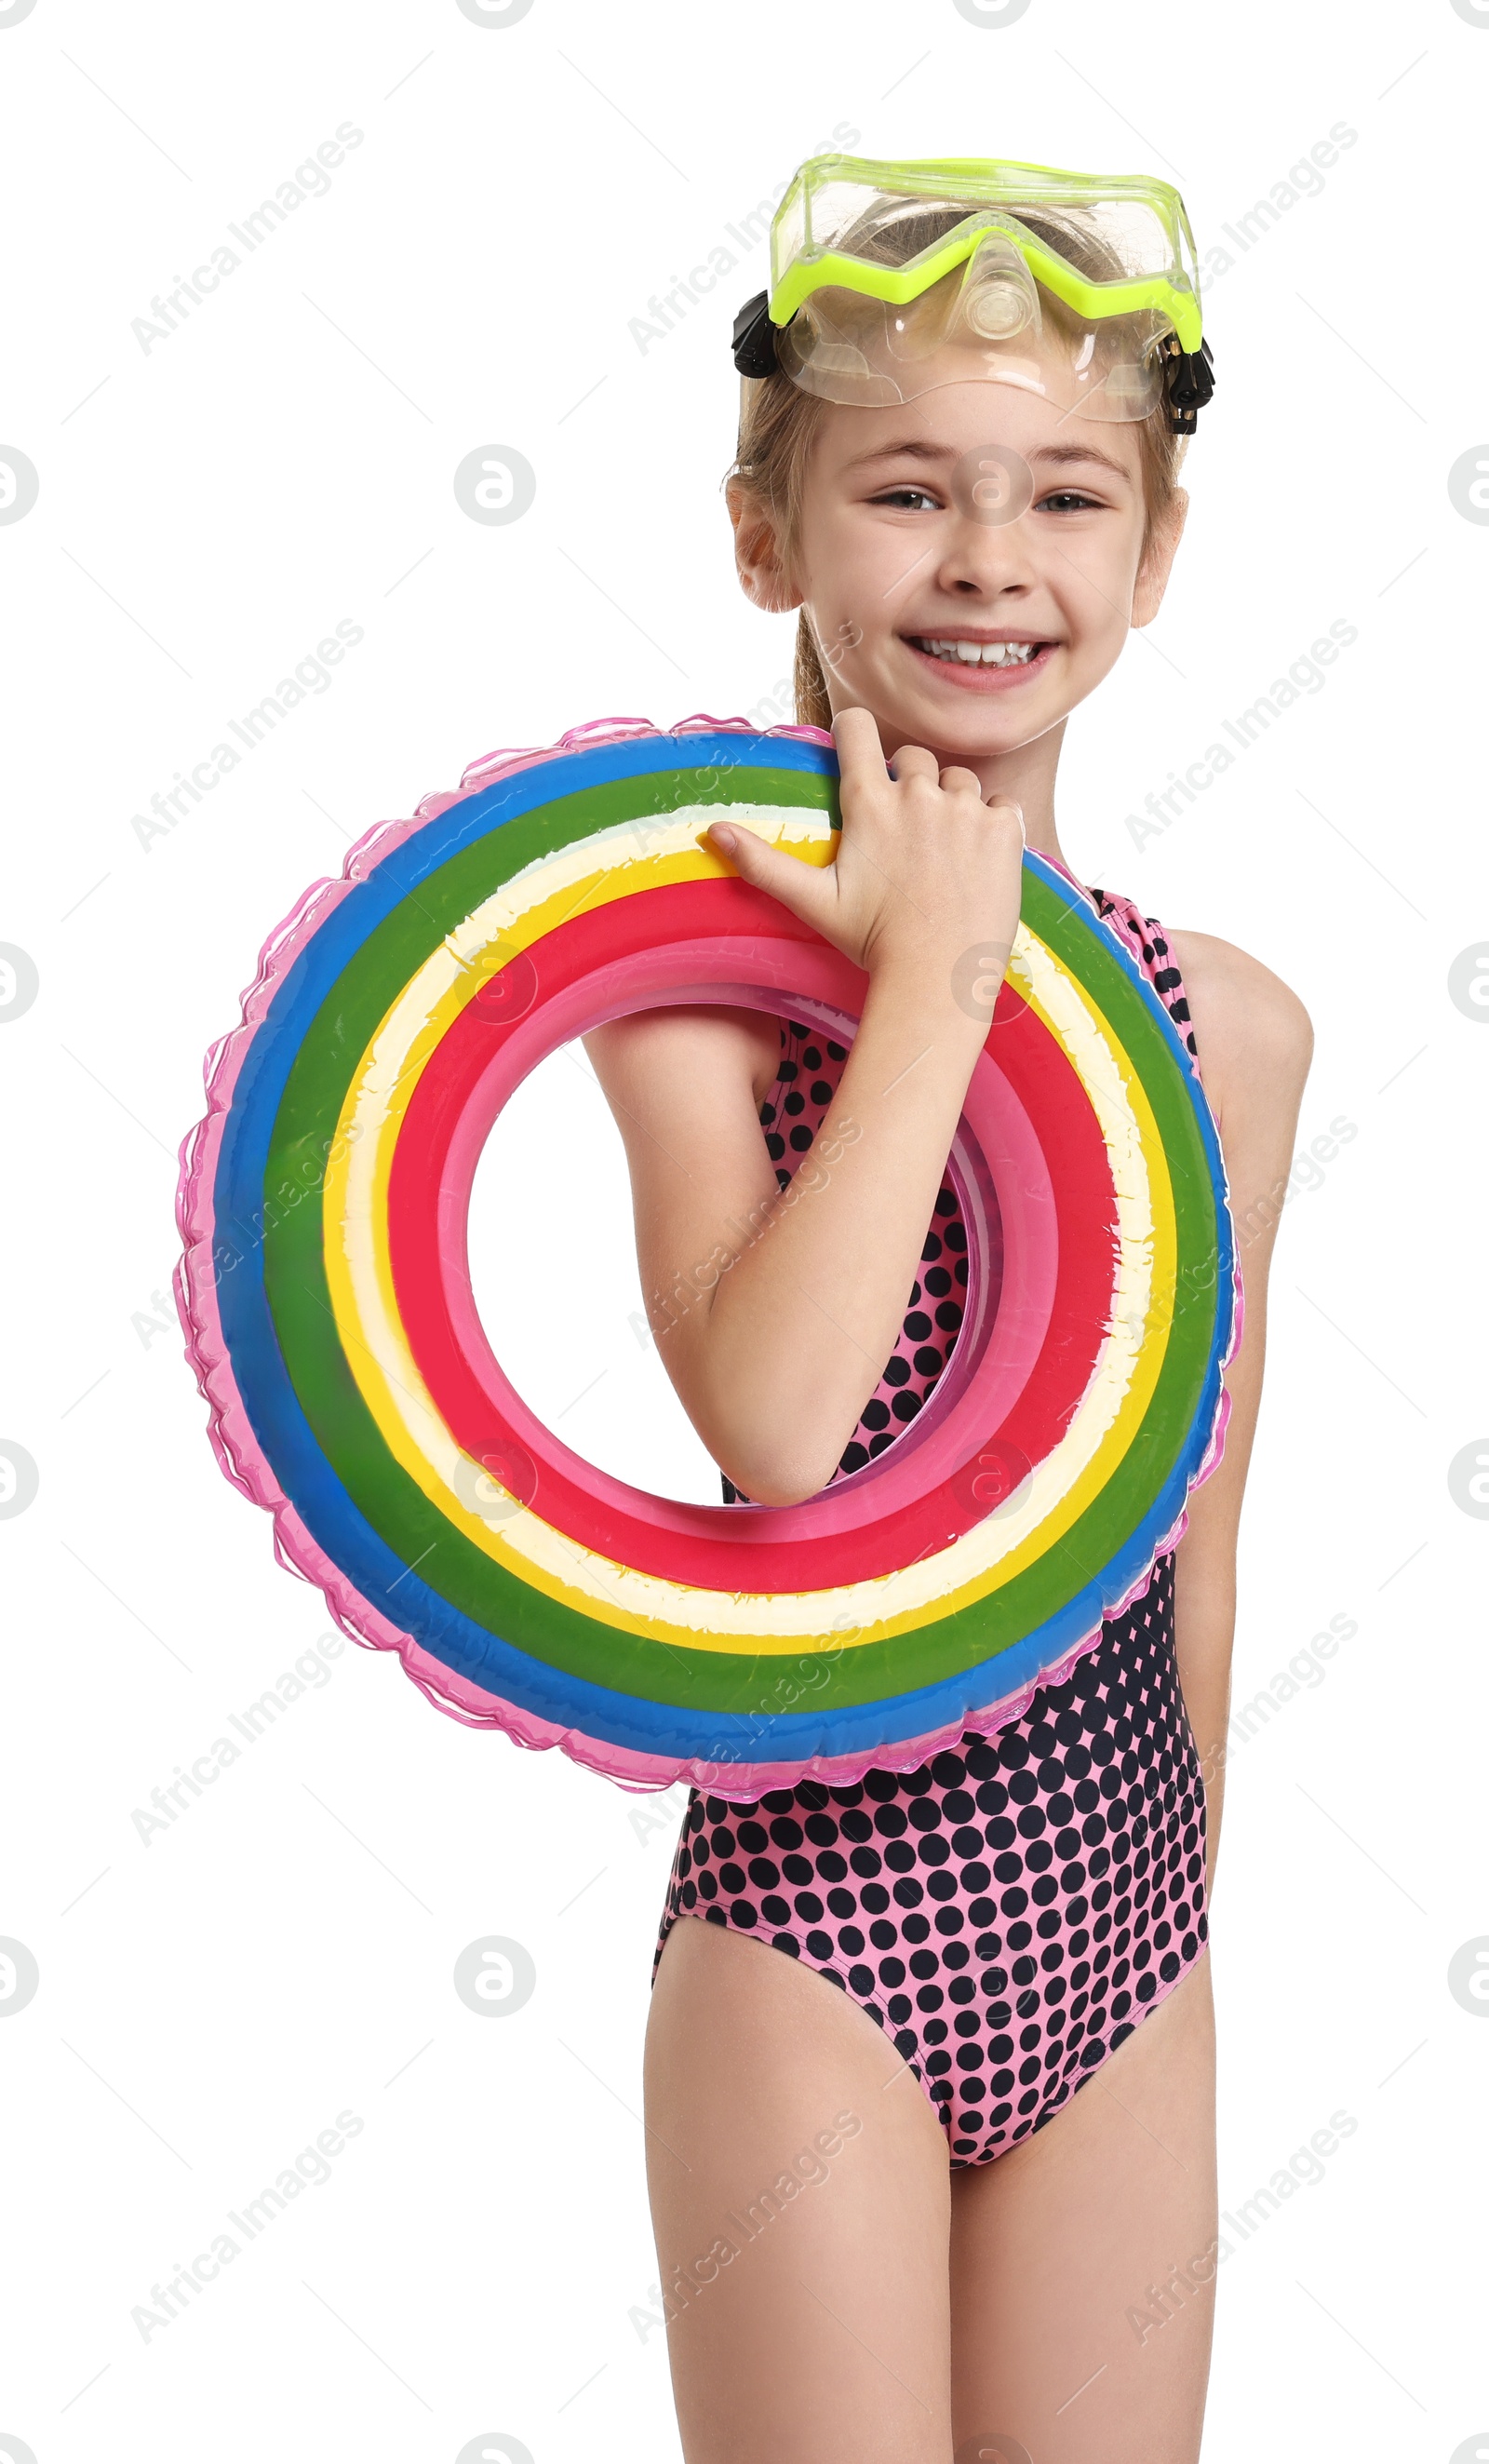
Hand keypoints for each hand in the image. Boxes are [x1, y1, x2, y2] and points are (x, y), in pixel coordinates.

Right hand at [706, 707, 1024, 1008]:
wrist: (938, 977)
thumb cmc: (873, 942)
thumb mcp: (814, 902)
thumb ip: (763, 862)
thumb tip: (713, 830)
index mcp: (869, 803)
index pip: (857, 727)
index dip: (854, 730)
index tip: (858, 748)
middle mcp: (919, 794)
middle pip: (913, 756)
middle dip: (909, 784)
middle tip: (906, 837)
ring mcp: (965, 809)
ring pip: (959, 781)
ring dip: (952, 805)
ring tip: (942, 854)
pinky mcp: (1004, 828)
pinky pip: (1001, 804)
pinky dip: (992, 826)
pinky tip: (976, 862)